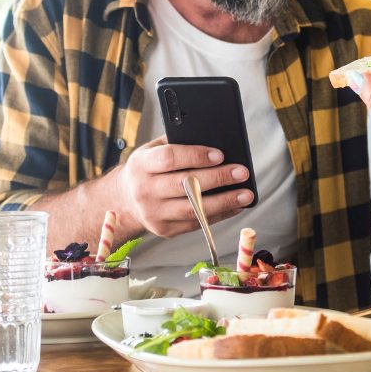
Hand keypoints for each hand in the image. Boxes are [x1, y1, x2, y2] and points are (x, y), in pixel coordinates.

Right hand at [114, 135, 252, 237]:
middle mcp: (144, 190)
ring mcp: (153, 213)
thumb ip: (178, 143)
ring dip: (224, 201)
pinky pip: (196, 223)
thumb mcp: (153, 150)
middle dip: (218, 178)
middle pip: (185, 184)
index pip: (170, 158)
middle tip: (242, 172)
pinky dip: (219, 215)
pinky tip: (235, 206)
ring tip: (245, 194)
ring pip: (193, 209)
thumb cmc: (148, 169)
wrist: (125, 200)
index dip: (196, 156)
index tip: (220, 155)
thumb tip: (216, 141)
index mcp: (141, 164)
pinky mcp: (164, 230)